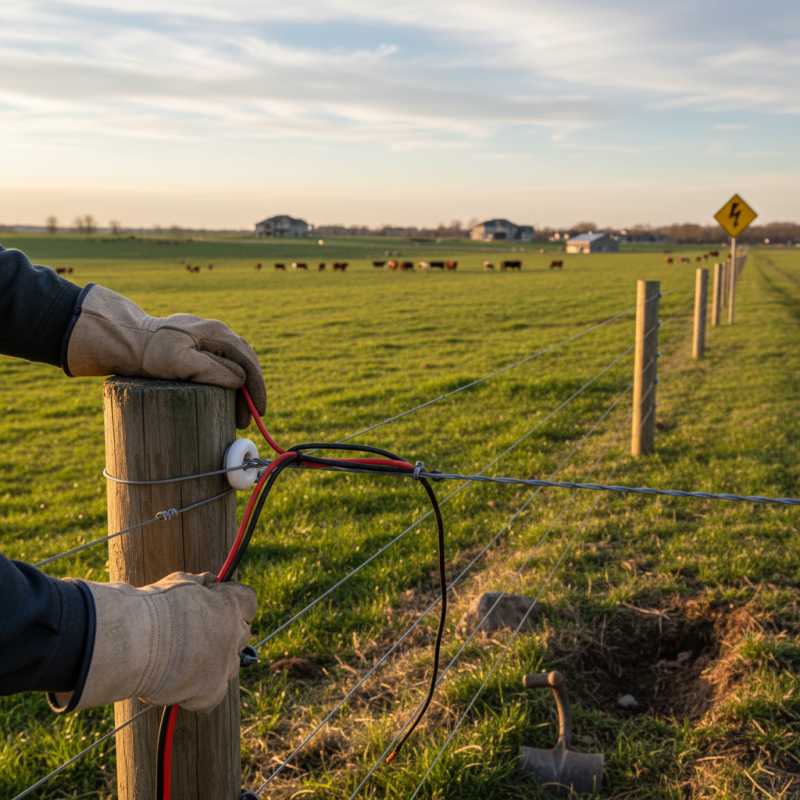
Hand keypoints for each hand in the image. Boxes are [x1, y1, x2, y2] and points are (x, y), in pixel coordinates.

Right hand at [49, 572, 256, 713]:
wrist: (134, 642)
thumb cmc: (153, 608)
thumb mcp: (181, 583)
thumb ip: (202, 585)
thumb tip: (211, 582)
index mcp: (231, 604)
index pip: (249, 603)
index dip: (234, 605)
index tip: (220, 606)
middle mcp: (234, 635)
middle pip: (242, 635)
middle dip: (225, 634)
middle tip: (198, 635)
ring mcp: (224, 665)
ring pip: (230, 666)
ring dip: (215, 663)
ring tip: (184, 661)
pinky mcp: (210, 692)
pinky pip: (213, 696)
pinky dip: (199, 694)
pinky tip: (180, 685)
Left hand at [66, 285, 265, 427]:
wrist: (127, 340)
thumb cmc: (150, 353)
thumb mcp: (180, 363)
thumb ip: (212, 370)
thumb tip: (240, 381)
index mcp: (217, 332)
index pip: (248, 361)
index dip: (256, 388)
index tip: (259, 411)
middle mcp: (217, 331)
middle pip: (245, 363)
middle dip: (250, 392)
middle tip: (246, 420)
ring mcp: (208, 337)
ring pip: (235, 364)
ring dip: (240, 389)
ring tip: (237, 414)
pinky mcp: (199, 345)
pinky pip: (223, 364)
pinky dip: (229, 383)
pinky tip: (226, 398)